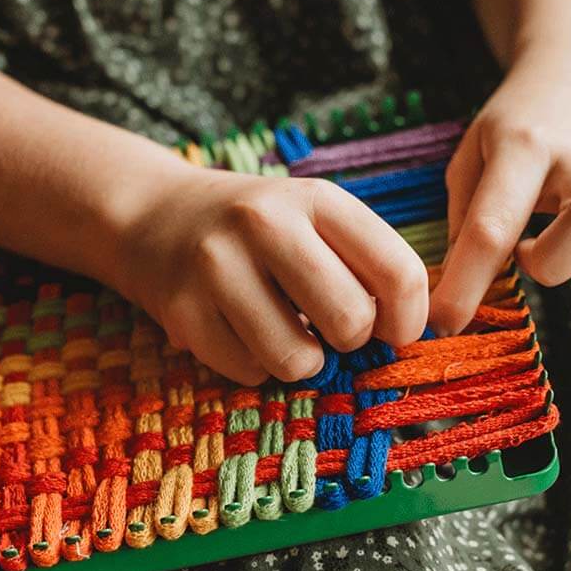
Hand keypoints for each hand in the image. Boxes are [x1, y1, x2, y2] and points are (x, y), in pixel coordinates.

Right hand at [113, 166, 428, 384]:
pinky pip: (248, 372)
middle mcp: (264, 222)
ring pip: (298, 359)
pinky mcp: (182, 309)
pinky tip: (240, 329)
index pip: (397, 272)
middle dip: (350, 340)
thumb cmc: (259, 229)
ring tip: (283, 329)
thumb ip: (366, 264)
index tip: (394, 330)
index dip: (408, 320)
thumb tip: (412, 335)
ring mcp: (217, 265)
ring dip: (302, 360)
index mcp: (316, 198)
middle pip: (350, 322)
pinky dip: (254, 364)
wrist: (158, 216)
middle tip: (328, 325)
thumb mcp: (315, 219)